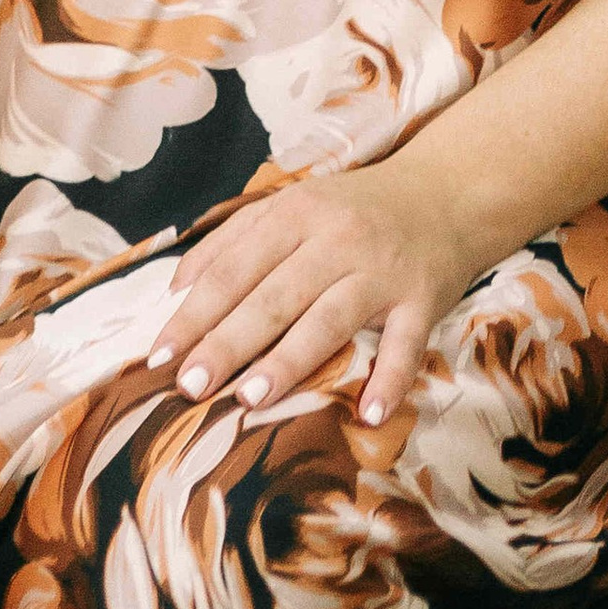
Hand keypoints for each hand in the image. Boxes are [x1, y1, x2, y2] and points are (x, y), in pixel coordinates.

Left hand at [150, 156, 474, 426]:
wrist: (448, 193)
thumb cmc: (354, 209)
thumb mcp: (293, 204)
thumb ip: (232, 239)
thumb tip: (174, 288)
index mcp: (297, 215)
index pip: (235, 269)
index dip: (195, 313)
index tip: (159, 355)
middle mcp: (338, 239)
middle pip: (274, 296)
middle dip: (229, 342)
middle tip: (192, 385)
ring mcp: (382, 270)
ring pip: (330, 318)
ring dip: (290, 359)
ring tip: (251, 399)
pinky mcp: (424, 298)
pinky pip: (405, 343)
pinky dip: (389, 378)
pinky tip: (368, 414)